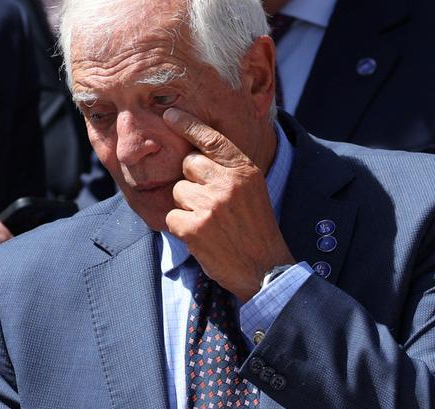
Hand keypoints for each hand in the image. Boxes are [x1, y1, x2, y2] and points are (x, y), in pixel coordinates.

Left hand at [162, 108, 293, 301]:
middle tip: (210, 204)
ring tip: (210, 223)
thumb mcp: (251, 191)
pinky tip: (201, 237)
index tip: (169, 114)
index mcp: (245, 170)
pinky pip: (171, 216)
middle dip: (191, 181)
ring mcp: (211, 204)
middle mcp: (228, 182)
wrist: (265, 269)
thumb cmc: (255, 229)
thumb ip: (228, 171)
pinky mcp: (195, 226)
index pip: (211, 139)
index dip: (188, 125)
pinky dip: (181, 228)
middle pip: (188, 164)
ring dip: (186, 207)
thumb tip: (193, 156)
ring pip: (177, 191)